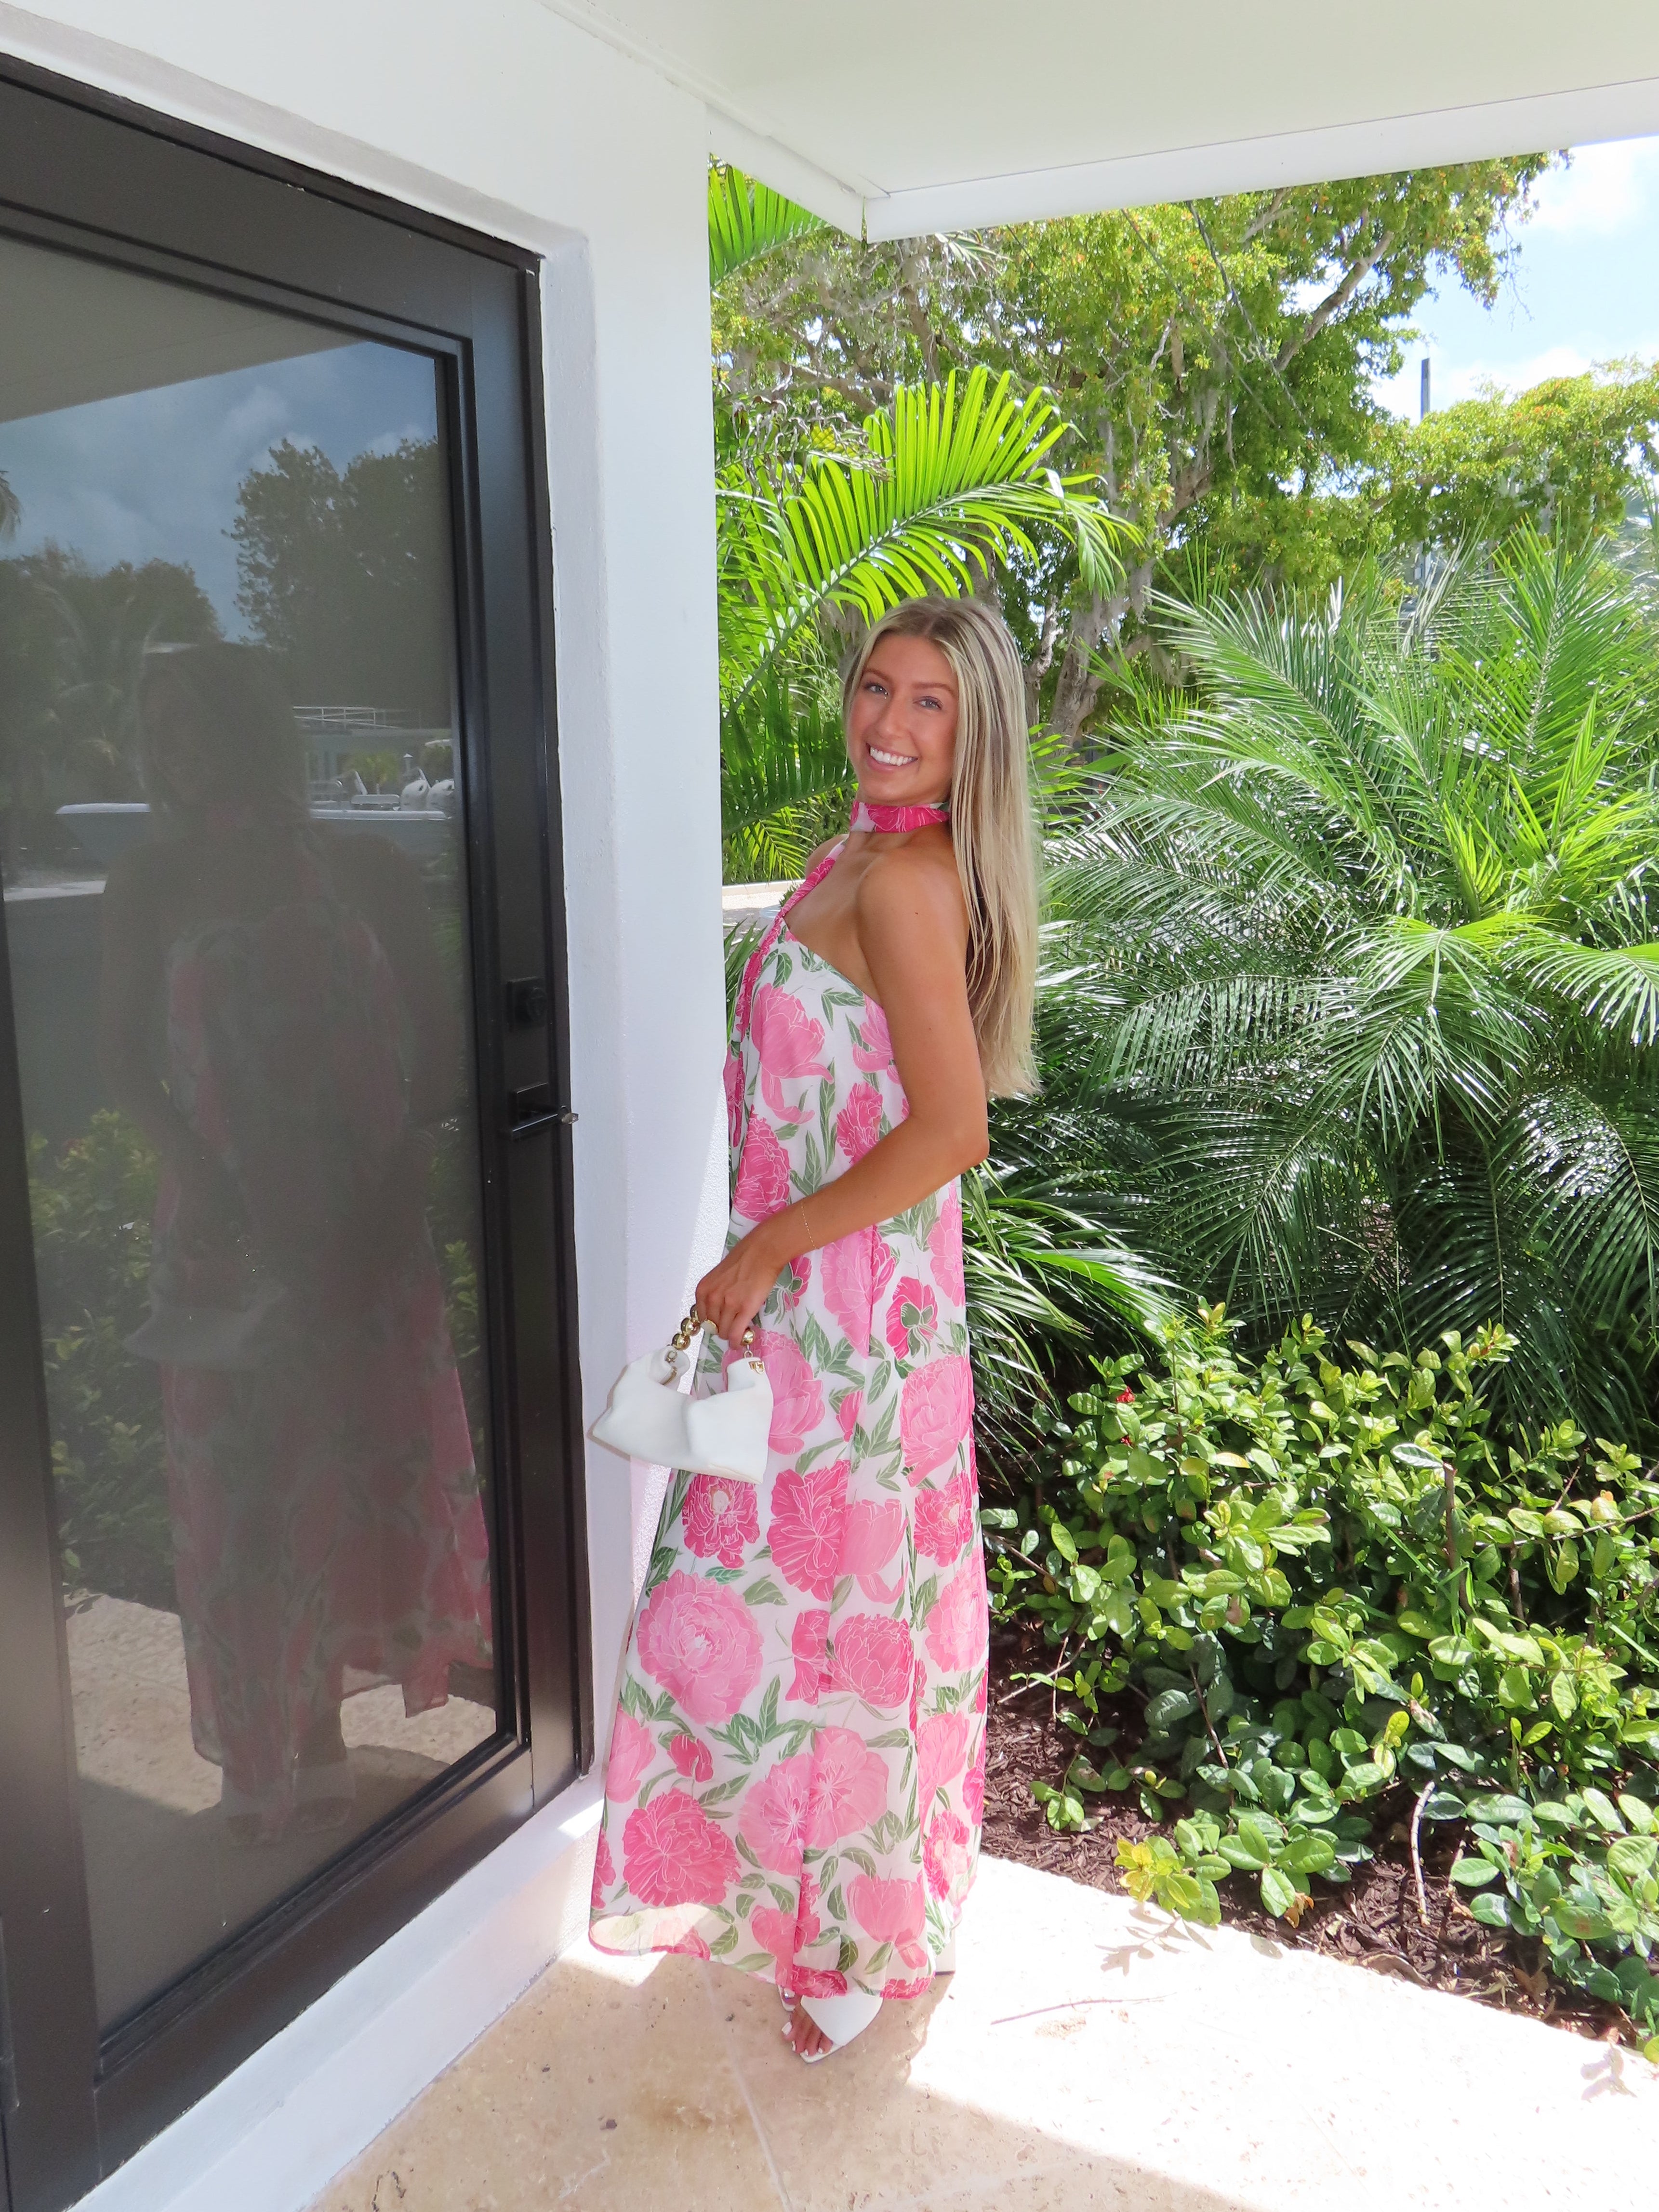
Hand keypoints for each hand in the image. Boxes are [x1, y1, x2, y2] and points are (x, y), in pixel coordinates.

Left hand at [695, 1220, 789, 1345]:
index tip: (720, 1324)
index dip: (712, 1323)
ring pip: (724, 1332)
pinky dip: (736, 1342)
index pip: (702, 1318)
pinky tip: (739, 1343)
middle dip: (722, 1328)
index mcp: (703, 1290)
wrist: (761, 1253)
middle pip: (712, 1327)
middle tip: (732, 1325)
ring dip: (731, 1334)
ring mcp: (728, 1305)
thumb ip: (714, 1294)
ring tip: (739, 1330)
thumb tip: (716, 1313)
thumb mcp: (718, 1277)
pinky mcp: (744, 1310)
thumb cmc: (743, 1260)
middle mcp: (712, 1298)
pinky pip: (736, 1334)